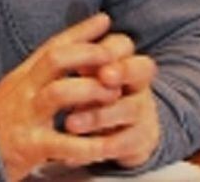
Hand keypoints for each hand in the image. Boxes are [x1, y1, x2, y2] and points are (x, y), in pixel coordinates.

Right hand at [0, 13, 160, 179]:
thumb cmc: (1, 119)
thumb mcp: (18, 88)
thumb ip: (42, 72)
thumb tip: (71, 50)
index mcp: (24, 75)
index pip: (54, 45)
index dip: (80, 31)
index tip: (106, 20)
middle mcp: (24, 90)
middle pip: (55, 59)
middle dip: (88, 54)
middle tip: (115, 58)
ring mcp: (26, 116)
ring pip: (59, 93)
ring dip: (90, 91)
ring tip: (113, 95)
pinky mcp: (29, 146)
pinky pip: (61, 143)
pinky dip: (86, 145)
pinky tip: (105, 145)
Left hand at [63, 32, 159, 167]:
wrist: (123, 135)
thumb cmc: (97, 97)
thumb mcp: (89, 78)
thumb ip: (78, 66)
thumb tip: (57, 51)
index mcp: (123, 61)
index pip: (123, 45)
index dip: (111, 49)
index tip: (89, 56)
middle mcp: (138, 83)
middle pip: (142, 68)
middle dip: (124, 70)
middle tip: (104, 77)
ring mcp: (142, 111)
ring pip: (130, 108)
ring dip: (99, 115)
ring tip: (70, 123)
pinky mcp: (140, 141)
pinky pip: (123, 144)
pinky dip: (96, 149)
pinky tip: (71, 155)